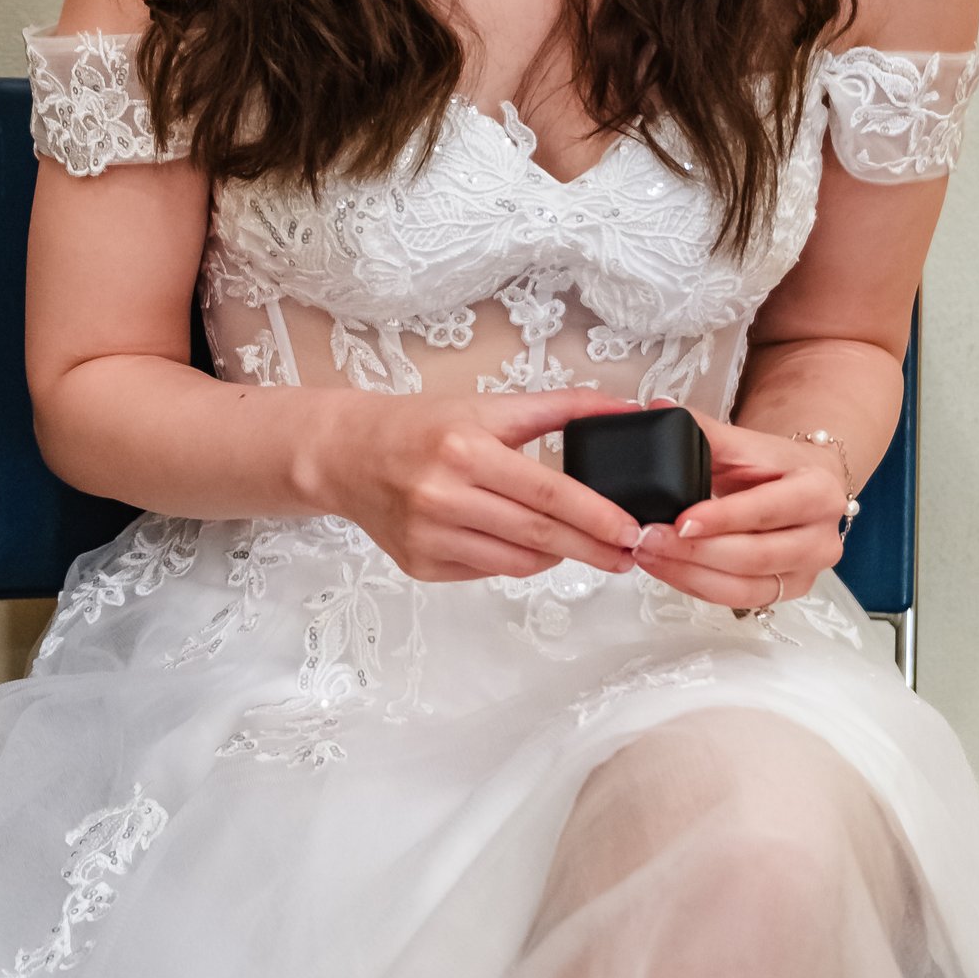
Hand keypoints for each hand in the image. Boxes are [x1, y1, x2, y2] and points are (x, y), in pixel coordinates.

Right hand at [309, 387, 645, 582]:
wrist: (346, 455)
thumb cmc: (420, 426)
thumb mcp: (488, 406)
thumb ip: (560, 408)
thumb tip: (623, 408)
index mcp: (465, 452)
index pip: (548, 493)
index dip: (597, 516)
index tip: (632, 529)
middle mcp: (443, 497)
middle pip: (539, 536)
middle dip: (593, 548)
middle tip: (629, 553)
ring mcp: (429, 537)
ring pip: (517, 563)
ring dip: (557, 556)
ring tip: (580, 545)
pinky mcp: (420, 565)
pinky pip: (488, 571)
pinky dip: (514, 560)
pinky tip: (521, 542)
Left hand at [635, 418, 851, 613]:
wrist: (803, 486)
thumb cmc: (773, 466)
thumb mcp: (746, 442)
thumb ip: (704, 431)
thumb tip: (657, 412)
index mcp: (819, 492)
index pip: (767, 510)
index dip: (722, 519)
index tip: (680, 520)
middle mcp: (822, 539)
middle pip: (754, 556)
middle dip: (694, 551)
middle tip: (647, 538)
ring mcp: (806, 572)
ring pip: (743, 587)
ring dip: (688, 574)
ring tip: (646, 553)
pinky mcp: (786, 592)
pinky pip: (735, 600)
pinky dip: (695, 586)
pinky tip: (665, 568)